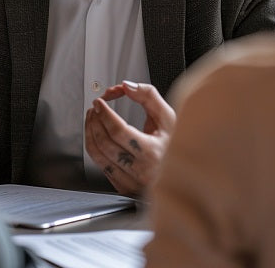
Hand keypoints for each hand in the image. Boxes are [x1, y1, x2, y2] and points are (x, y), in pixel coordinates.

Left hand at [84, 81, 175, 196]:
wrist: (184, 172)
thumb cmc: (175, 144)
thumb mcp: (168, 116)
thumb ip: (148, 95)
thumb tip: (126, 86)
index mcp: (153, 153)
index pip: (119, 131)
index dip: (105, 113)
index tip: (99, 102)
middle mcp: (141, 171)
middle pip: (105, 142)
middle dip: (95, 120)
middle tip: (95, 107)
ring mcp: (131, 182)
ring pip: (97, 155)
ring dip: (90, 132)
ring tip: (93, 117)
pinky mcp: (123, 187)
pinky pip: (100, 165)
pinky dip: (93, 147)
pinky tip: (96, 134)